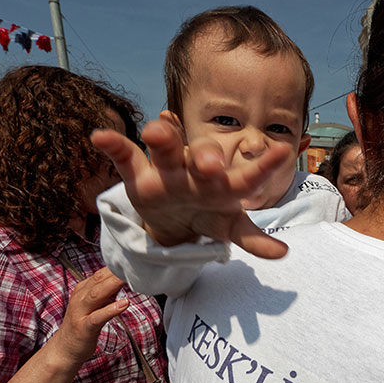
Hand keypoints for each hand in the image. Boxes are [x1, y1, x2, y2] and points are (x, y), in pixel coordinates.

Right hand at [53, 266, 128, 364]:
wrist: (64, 349)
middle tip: (136, 263)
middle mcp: (80, 298)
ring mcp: (80, 312)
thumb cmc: (84, 325)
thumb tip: (125, 280)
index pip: (101, 273)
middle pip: (99, 280)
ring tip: (129, 278)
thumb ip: (108, 293)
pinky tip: (124, 303)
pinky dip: (111, 309)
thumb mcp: (95, 305)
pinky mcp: (84, 328)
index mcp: (83, 290)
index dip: (117, 265)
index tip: (135, 259)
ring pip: (97, 294)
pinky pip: (98, 317)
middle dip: (117, 270)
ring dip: (114, 284)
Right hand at [92, 118, 288, 258]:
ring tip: (156, 129)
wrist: (175, 222)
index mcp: (224, 183)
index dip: (263, 166)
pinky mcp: (138, 175)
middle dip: (206, 156)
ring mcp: (167, 169)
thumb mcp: (229, 228)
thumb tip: (283, 253)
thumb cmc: (210, 215)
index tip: (283, 152)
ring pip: (165, 146)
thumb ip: (253, 238)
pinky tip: (100, 137)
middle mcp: (197, 168)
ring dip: (163, 136)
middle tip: (210, 165)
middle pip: (202, 153)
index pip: (246, 174)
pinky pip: (125, 156)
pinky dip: (112, 145)